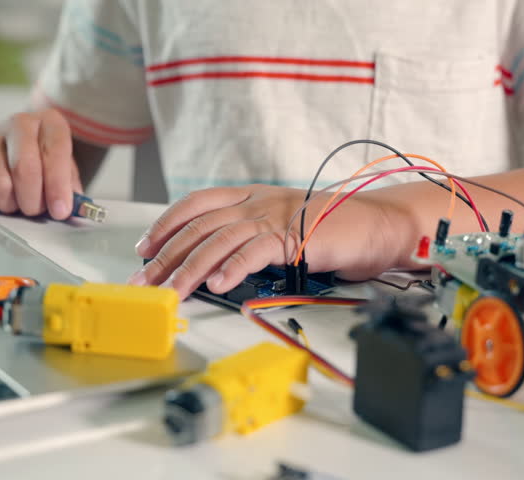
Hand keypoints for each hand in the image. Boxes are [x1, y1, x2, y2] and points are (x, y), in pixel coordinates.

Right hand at [0, 108, 81, 219]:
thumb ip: (70, 189)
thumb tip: (69, 209)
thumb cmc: (46, 162)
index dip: (58, 185)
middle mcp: (18, 123)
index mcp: (49, 121)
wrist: (21, 150)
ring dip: (11, 204)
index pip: (54, 151)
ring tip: (18, 204)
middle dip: (33, 200)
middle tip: (37, 211)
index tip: (60, 210)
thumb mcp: (67, 169)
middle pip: (23, 168)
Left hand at [128, 184, 411, 298]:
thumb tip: (217, 265)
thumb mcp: (283, 228)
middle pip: (200, 226)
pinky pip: (256, 250)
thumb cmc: (334, 231)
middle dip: (167, 255)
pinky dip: (234, 268)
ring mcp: (276, 216)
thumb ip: (252, 239)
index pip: (198, 204)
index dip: (167, 223)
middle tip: (145, 281)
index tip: (145, 247)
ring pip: (220, 240)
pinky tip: (218, 285)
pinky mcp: (296, 235)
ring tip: (172, 293)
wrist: (379, 225)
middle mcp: (259, 202)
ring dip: (190, 269)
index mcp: (253, 196)